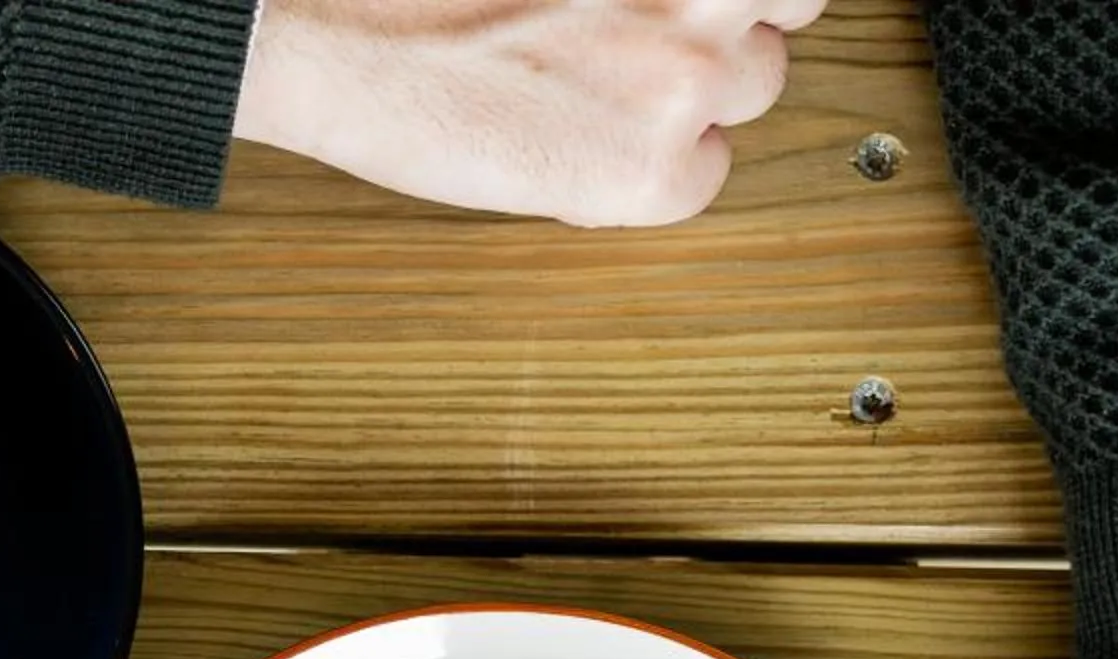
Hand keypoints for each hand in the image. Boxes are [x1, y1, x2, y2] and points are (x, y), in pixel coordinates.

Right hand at [233, 0, 823, 227]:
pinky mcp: (650, 172)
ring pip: (746, 98)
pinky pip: (699, 182)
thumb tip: (679, 1)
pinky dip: (650, 175)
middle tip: (641, 37)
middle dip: (724, 29)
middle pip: (778, 19)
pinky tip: (578, 145)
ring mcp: (686, 80)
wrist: (339, 33)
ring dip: (690, 100)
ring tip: (595, 89)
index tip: (701, 3)